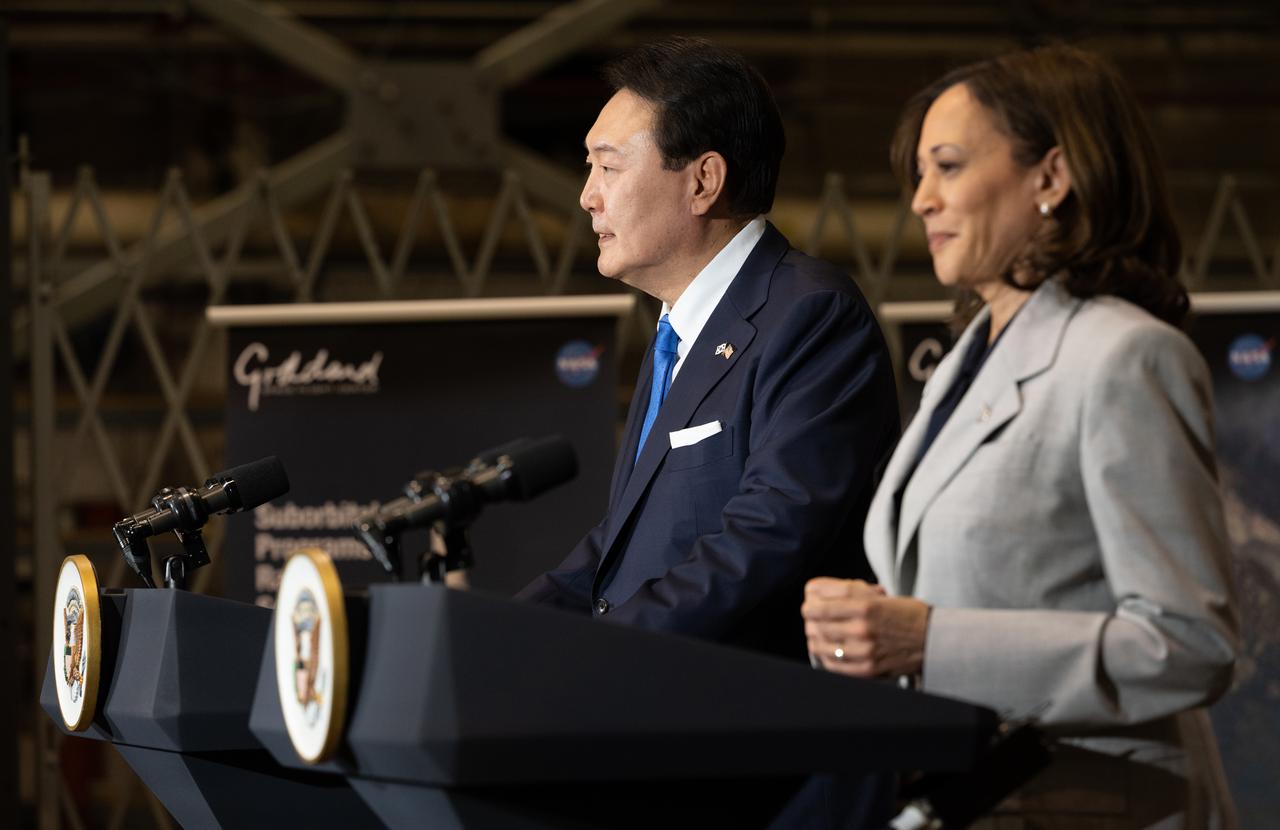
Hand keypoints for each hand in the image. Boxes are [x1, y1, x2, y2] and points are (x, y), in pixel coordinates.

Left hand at [802, 577, 929, 678]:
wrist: (933, 639)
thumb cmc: (906, 614)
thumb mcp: (879, 596)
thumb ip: (850, 594)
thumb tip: (819, 593)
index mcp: (866, 606)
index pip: (822, 606)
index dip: (810, 606)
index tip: (808, 606)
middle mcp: (863, 629)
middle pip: (818, 626)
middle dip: (811, 622)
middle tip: (812, 621)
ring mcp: (864, 651)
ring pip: (822, 647)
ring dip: (815, 640)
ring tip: (817, 636)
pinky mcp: (867, 669)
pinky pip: (834, 666)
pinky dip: (826, 658)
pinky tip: (828, 652)